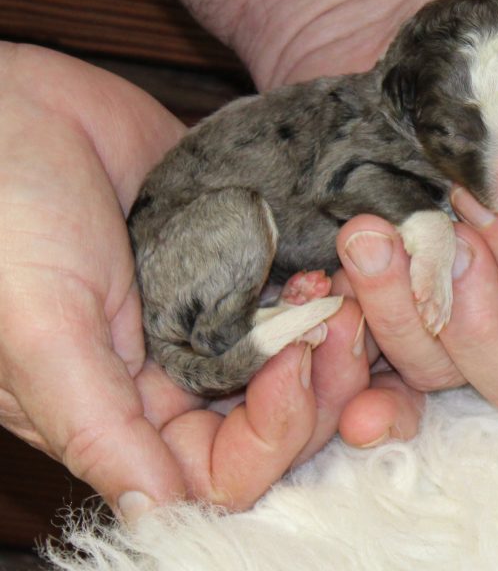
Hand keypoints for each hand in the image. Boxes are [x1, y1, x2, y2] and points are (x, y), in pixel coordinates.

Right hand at [0, 43, 367, 514]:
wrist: (25, 107)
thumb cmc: (9, 213)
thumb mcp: (41, 327)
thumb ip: (97, 424)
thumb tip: (155, 515)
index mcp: (125, 405)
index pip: (220, 467)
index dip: (268, 436)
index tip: (289, 366)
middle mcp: (174, 369)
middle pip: (275, 418)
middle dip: (319, 387)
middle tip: (340, 324)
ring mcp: (210, 311)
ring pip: (295, 356)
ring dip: (330, 337)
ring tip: (340, 289)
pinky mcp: (233, 259)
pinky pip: (291, 292)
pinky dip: (322, 288)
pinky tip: (333, 264)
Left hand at [325, 0, 497, 444]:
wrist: (375, 33)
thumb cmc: (474, 36)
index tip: (479, 198)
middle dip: (480, 320)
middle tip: (431, 242)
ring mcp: (448, 304)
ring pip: (445, 374)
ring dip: (403, 324)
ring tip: (361, 240)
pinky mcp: (384, 304)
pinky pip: (376, 370)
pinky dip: (354, 367)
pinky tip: (327, 325)